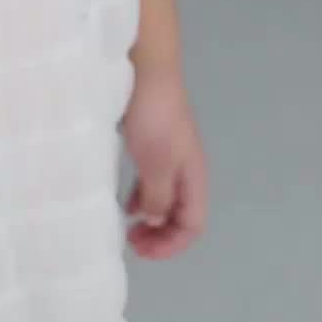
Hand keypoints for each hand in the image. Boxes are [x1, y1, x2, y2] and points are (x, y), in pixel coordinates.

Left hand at [122, 69, 207, 262]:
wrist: (148, 71)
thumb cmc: (153, 119)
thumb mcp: (156, 164)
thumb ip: (158, 197)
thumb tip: (155, 221)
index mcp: (194, 177)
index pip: (193, 225)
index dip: (170, 245)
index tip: (140, 250)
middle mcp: (187, 170)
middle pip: (181, 215)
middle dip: (161, 235)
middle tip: (132, 243)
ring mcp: (171, 156)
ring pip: (166, 199)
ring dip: (151, 218)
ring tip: (127, 227)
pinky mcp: (154, 143)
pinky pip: (153, 182)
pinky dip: (142, 197)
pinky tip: (127, 200)